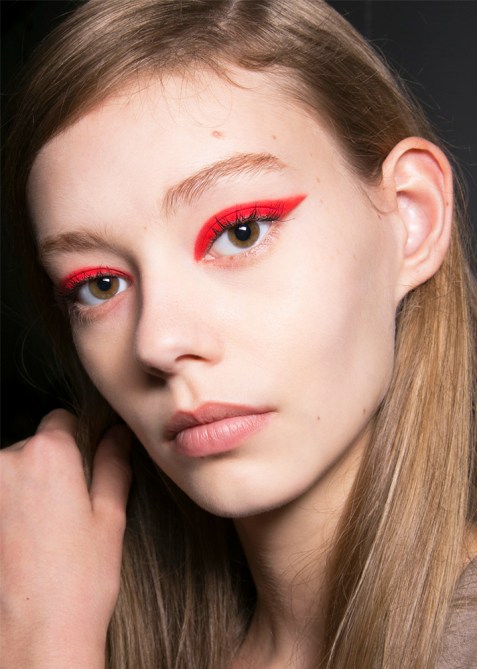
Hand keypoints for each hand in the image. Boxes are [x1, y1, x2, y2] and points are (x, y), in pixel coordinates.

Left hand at [0, 409, 131, 668]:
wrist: (35, 639)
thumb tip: (118, 437)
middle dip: (48, 470)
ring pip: (10, 474)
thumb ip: (112, 467)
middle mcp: (8, 462)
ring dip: (23, 492)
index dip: (77, 442)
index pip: (61, 420)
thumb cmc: (78, 584)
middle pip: (32, 447)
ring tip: (42, 536)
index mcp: (50, 454)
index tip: (82, 470)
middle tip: (65, 513)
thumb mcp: (109, 519)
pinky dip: (7, 511)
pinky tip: (22, 544)